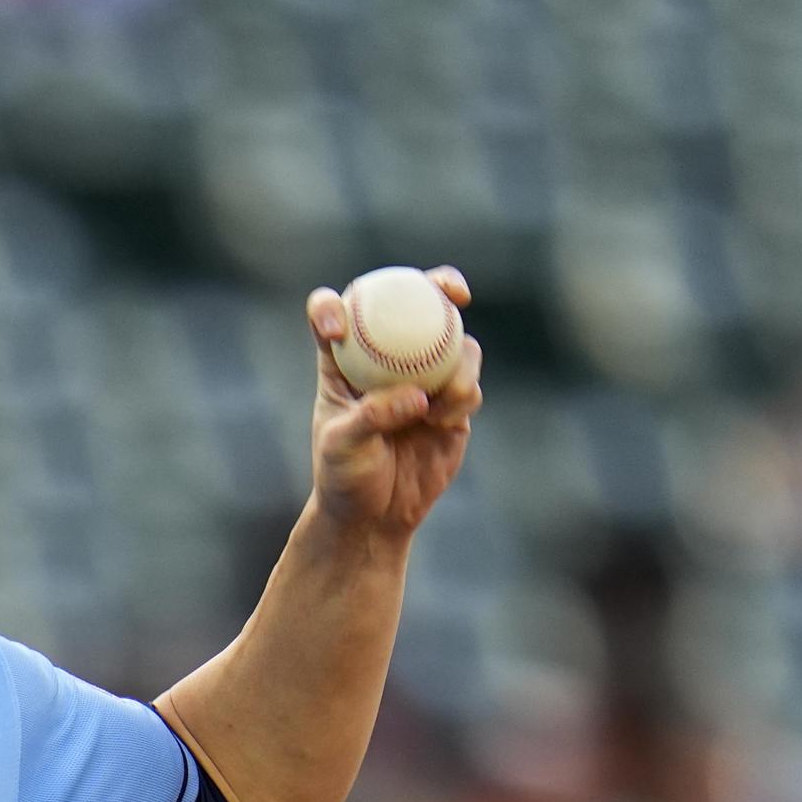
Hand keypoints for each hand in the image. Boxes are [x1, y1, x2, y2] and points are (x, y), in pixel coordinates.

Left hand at [304, 269, 482, 537]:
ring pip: (453, 342)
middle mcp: (387, 360)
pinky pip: (468, 383)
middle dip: (436, 284)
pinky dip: (463, 394)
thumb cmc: (345, 479)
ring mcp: (424, 377)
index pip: (338, 315)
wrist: (376, 517)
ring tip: (440, 402)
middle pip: (412, 305)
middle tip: (453, 290)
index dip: (333, 305)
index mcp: (344, 362)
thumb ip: (373, 416)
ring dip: (457, 359)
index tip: (336, 325)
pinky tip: (446, 420)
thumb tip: (417, 395)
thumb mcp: (343, 448)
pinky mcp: (452, 404)